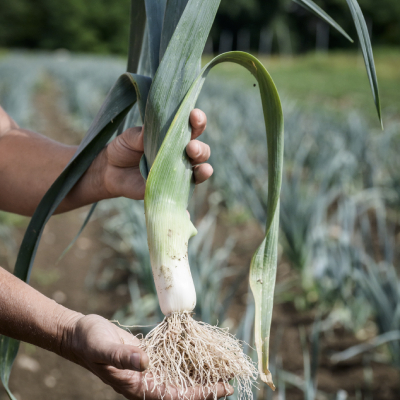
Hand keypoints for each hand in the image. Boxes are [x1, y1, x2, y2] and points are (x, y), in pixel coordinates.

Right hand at [65, 314, 232, 399]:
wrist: (80, 335)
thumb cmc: (89, 342)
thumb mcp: (104, 347)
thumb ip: (123, 356)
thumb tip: (146, 362)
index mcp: (138, 387)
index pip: (176, 396)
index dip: (200, 394)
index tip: (222, 388)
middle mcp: (146, 381)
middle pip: (182, 389)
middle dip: (206, 385)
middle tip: (231, 377)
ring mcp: (147, 369)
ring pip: (178, 375)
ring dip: (199, 372)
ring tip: (221, 365)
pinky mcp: (146, 356)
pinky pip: (171, 359)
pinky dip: (185, 356)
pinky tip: (198, 350)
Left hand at [95, 109, 211, 200]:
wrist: (110, 171)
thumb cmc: (123, 149)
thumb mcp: (129, 137)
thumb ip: (139, 135)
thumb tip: (148, 133)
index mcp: (174, 137)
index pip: (192, 128)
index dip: (197, 121)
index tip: (194, 116)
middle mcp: (181, 155)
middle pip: (201, 151)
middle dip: (200, 148)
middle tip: (190, 147)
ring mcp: (178, 173)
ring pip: (199, 171)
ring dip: (203, 169)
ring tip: (201, 168)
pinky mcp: (172, 191)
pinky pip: (184, 196)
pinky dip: (189, 202)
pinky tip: (191, 204)